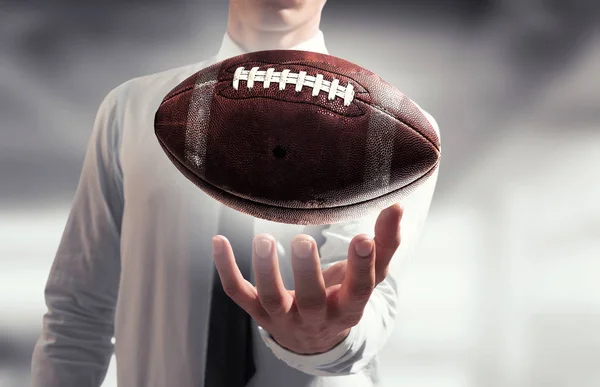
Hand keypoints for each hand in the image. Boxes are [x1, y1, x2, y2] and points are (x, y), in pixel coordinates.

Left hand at [211, 203, 402, 354]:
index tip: (362, 239)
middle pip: (312, 300)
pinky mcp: (257, 312)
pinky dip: (226, 269)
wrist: (314, 337)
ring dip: (266, 270)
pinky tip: (219, 241)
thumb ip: (385, 244)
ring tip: (264, 239)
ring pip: (272, 298)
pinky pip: (238, 293)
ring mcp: (284, 317)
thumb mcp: (369, 277)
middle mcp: (316, 317)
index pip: (359, 290)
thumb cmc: (343, 296)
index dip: (361, 267)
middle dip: (307, 272)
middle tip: (303, 241)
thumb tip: (397, 205)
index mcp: (348, 307)